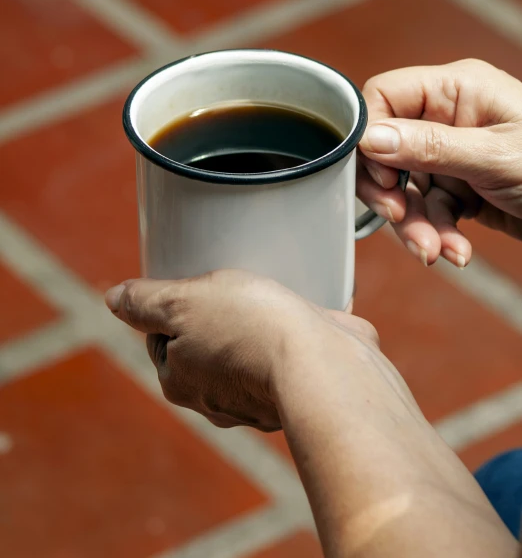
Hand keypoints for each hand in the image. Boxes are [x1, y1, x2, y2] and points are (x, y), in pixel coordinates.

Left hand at [105, 270, 377, 430]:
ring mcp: (259, 400)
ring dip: (256, 326)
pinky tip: (302, 318)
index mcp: (180, 381)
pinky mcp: (299, 390)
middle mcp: (216, 400)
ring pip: (246, 350)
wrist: (322, 363)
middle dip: (218, 314)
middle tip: (237, 287)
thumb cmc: (249, 327)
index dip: (178, 305)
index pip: (162, 337)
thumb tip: (113, 298)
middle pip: (205, 343)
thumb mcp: (185, 301)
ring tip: (272, 298)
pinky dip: (291, 338)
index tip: (200, 285)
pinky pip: (287, 356)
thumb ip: (146, 301)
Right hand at [357, 59, 521, 267]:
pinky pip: (430, 209)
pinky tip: (456, 251)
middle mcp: (449, 117)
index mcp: (457, 89)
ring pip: (407, 187)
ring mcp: (454, 153)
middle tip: (399, 218)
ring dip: (416, 223)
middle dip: (393, 192)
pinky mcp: (462, 186)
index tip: (384, 177)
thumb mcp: (497, 157)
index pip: (385, 97)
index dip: (371, 137)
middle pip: (388, 148)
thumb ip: (431, 147)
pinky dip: (437, 233)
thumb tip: (370, 139)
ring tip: (435, 251)